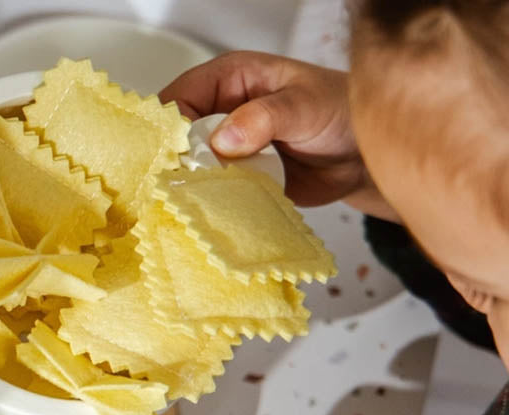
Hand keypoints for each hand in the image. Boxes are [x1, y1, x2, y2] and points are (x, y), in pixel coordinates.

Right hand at [160, 51, 398, 218]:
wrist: (362, 157)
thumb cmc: (341, 113)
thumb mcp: (306, 106)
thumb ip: (266, 117)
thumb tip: (223, 138)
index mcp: (230, 80)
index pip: (181, 98)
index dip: (169, 127)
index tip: (171, 157)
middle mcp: (220, 114)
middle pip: (177, 139)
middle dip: (172, 163)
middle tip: (172, 189)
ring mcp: (224, 151)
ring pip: (189, 170)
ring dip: (186, 189)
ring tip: (183, 209)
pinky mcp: (233, 181)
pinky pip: (209, 194)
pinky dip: (204, 206)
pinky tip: (201, 217)